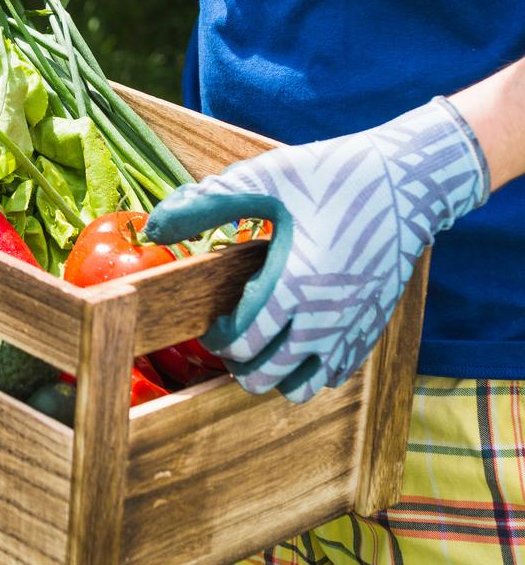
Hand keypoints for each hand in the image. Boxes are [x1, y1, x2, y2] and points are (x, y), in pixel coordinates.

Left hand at [146, 98, 488, 401]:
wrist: (410, 182)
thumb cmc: (332, 175)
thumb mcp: (265, 177)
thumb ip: (206, 204)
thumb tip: (153, 228)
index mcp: (294, 285)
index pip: (241, 343)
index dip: (216, 337)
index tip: (212, 319)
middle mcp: (325, 319)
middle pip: (264, 376)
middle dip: (237, 360)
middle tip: (231, 331)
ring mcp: (352, 330)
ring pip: (300, 389)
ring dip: (272, 373)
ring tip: (262, 340)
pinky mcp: (371, 330)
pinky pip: (333, 377)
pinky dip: (308, 370)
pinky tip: (297, 336)